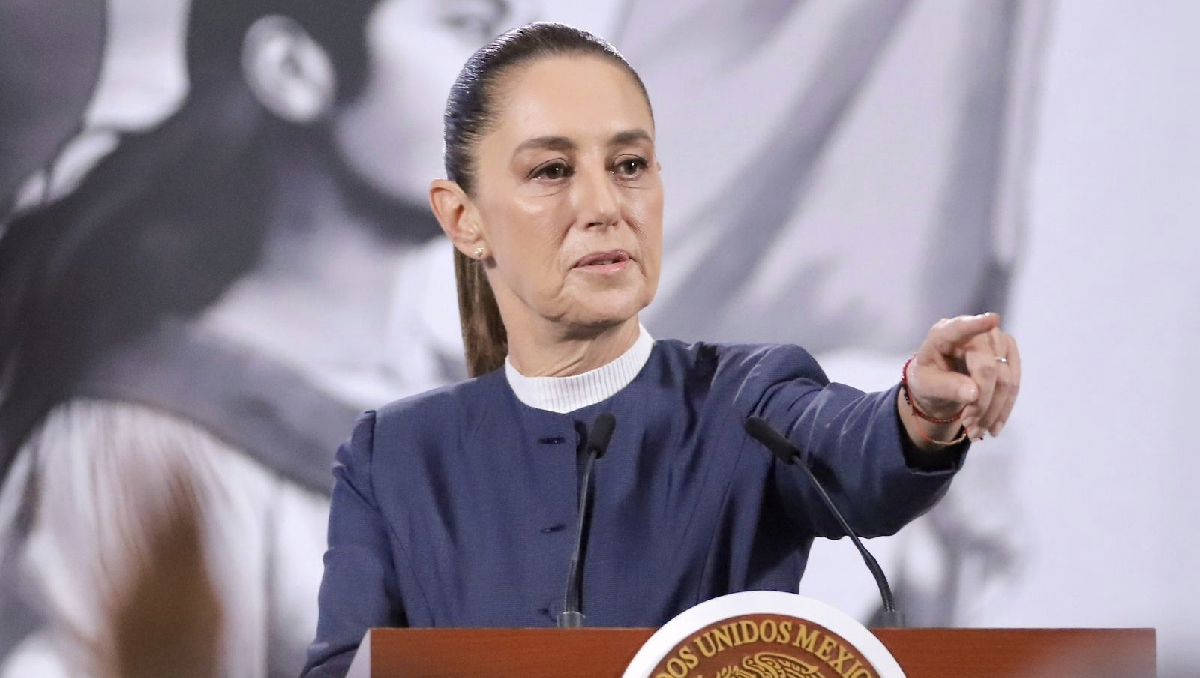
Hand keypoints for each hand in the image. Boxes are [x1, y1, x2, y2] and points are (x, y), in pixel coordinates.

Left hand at [906, 313, 1020, 439]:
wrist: (941, 384)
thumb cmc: (929, 378)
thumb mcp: (926, 386)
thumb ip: (946, 387)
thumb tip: (974, 394)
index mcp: (944, 334)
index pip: (960, 328)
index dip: (976, 325)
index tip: (992, 320)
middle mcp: (974, 332)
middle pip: (988, 368)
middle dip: (981, 403)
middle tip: (968, 427)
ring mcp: (995, 341)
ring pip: (1006, 380)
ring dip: (992, 411)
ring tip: (975, 431)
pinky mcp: (1008, 354)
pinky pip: (1014, 385)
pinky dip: (1003, 409)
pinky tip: (992, 427)